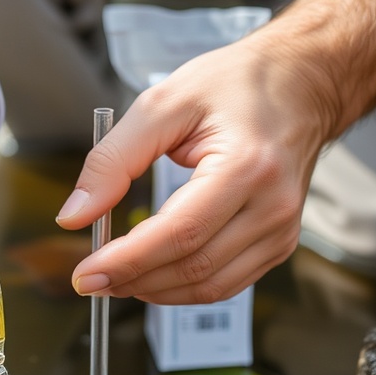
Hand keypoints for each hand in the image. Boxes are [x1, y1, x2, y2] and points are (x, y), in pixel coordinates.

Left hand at [55, 29, 332, 304]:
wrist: (301, 84)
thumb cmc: (235, 85)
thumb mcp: (163, 104)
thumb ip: (112, 160)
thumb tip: (74, 216)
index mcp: (247, 166)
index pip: (179, 233)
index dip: (127, 261)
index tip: (85, 274)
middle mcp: (273, 206)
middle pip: (192, 266)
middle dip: (133, 279)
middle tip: (90, 279)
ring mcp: (282, 230)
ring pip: (209, 285)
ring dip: (155, 290)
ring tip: (114, 278)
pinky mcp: (280, 243)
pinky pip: (225, 284)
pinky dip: (183, 288)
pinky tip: (152, 276)